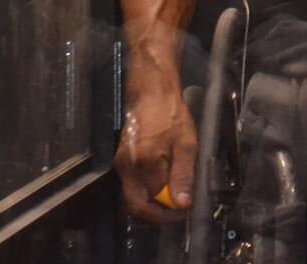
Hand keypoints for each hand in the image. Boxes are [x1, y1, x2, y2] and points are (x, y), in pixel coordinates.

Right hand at [115, 90, 197, 221]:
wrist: (152, 93)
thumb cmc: (171, 114)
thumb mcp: (186, 144)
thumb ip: (183, 175)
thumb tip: (182, 203)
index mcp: (143, 162)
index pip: (151, 202)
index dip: (167, 212)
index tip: (183, 212)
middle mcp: (127, 166)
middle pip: (136, 204)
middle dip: (157, 213)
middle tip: (178, 210)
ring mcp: (121, 164)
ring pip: (134, 195)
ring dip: (153, 201)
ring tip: (174, 195)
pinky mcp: (121, 160)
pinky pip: (133, 184)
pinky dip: (148, 189)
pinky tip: (164, 181)